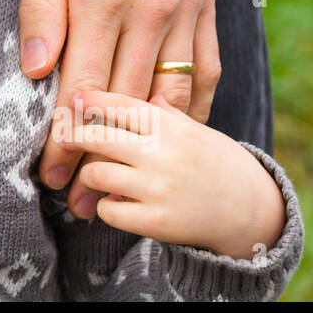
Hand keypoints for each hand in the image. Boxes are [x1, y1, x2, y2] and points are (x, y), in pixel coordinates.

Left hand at [18, 0, 220, 219]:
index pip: (81, 86)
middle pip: (124, 104)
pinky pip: (206, 74)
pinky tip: (172, 140)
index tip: (50, 172)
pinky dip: (192, 113)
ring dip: (146, 150)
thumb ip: (41, 6)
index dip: (65, 136)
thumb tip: (37, 69)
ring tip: (120, 184)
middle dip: (99, 154)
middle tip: (77, 196)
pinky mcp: (208, 8)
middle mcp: (150, 10)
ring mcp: (185, 12)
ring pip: (170, 98)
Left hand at [58, 91, 284, 259]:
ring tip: (93, 177)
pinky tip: (114, 203)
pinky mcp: (157, 221)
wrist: (253, 212)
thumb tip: (139, 91)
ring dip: (88, 176)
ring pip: (96, 174)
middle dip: (70, 136)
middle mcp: (164, 153)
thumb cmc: (219, 163)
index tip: (72, 97)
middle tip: (59, 136)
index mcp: (172, 125)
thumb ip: (165, 112)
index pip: (121, 105)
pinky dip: (105, 207)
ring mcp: (159, 187)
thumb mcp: (197, 129)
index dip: (91, 99)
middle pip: (98, 138)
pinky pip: (108, 211)